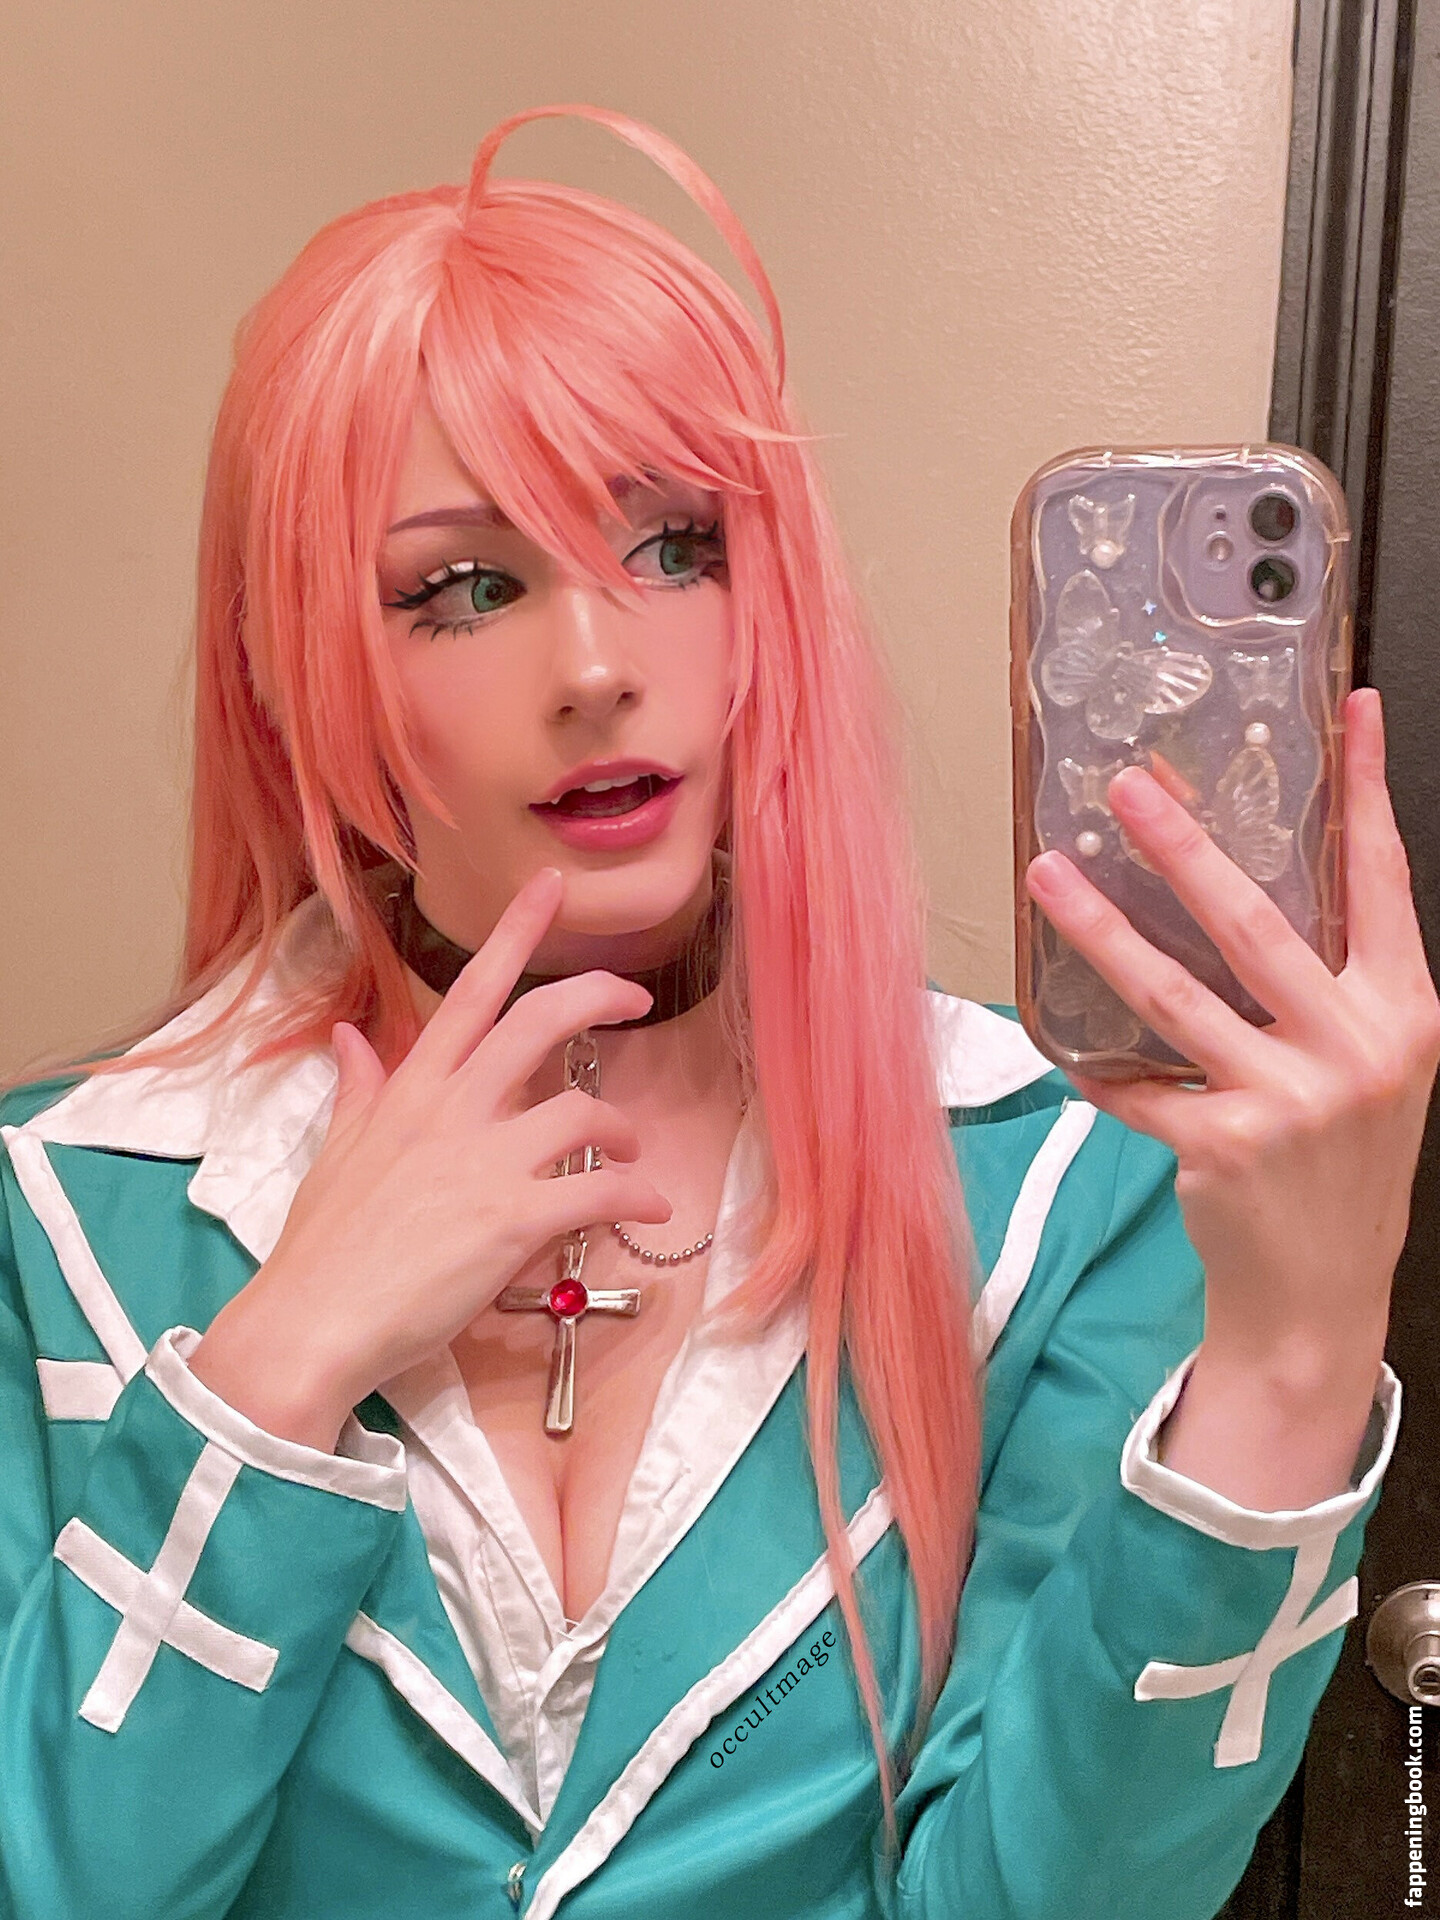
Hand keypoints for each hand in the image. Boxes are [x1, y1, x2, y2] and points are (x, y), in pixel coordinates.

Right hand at [190, 868, 672, 1450]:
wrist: (310, 1323)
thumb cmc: (323, 1244)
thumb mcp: (336, 1150)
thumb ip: (359, 1087)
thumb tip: (352, 1036)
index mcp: (413, 1088)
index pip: (470, 990)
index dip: (516, 931)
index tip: (551, 884)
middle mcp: (452, 1111)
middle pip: (539, 1022)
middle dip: (599, 996)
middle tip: (636, 998)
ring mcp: (484, 1164)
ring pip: (580, 1112)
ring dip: (621, 1127)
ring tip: (629, 1149)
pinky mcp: (512, 1222)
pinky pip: (597, 1192)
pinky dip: (634, 1195)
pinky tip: (646, 1207)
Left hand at [1025, 689, 1439, 1503]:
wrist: (1321, 1292)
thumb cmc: (1340, 1165)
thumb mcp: (1371, 1065)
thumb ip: (1332, 986)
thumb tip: (1245, 884)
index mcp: (1400, 1012)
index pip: (1382, 879)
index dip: (1365, 790)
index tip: (1345, 710)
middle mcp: (1354, 1049)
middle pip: (1256, 922)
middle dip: (1184, 846)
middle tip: (1128, 787)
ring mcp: (1287, 1100)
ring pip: (1173, 991)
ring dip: (1101, 927)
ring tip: (1048, 873)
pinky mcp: (1219, 1146)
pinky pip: (1135, 1082)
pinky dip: (1092, 1057)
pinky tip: (1055, 1026)